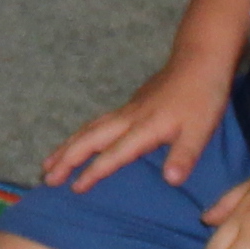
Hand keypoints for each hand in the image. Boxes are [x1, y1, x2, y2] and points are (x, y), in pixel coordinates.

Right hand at [41, 58, 224, 193]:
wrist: (200, 60)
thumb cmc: (203, 96)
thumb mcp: (201, 129)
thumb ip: (185, 155)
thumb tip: (171, 180)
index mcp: (144, 127)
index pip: (113, 154)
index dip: (93, 172)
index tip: (74, 188)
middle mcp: (129, 118)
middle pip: (89, 138)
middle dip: (66, 158)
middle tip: (46, 177)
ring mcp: (127, 110)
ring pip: (89, 129)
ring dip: (68, 146)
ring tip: (49, 162)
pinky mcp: (130, 106)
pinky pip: (97, 123)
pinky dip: (81, 135)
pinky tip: (78, 142)